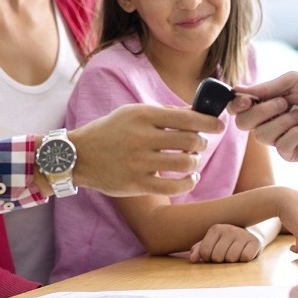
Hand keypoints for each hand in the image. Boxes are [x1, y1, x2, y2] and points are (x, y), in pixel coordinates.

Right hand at [68, 104, 221, 196]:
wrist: (78, 156)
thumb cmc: (110, 131)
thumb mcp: (132, 113)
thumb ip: (163, 113)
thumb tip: (196, 111)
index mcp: (142, 115)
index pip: (186, 116)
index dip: (208, 121)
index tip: (219, 126)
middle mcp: (141, 138)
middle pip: (190, 140)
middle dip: (202, 142)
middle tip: (200, 144)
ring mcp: (139, 163)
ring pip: (185, 164)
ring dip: (196, 162)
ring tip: (193, 161)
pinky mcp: (136, 184)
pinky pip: (174, 186)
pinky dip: (188, 182)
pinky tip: (190, 178)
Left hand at [188, 224, 264, 262]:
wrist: (249, 236)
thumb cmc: (226, 242)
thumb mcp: (211, 243)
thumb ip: (199, 250)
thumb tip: (192, 259)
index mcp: (215, 229)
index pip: (204, 252)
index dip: (207, 258)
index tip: (213, 254)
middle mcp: (229, 229)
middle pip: (217, 257)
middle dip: (220, 260)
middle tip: (226, 254)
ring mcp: (242, 235)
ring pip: (231, 258)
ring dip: (232, 260)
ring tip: (235, 253)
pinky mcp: (255, 242)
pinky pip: (245, 257)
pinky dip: (244, 259)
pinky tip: (244, 253)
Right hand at [229, 72, 297, 161]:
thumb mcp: (293, 81)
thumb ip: (265, 87)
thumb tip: (237, 90)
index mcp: (267, 102)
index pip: (239, 108)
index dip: (237, 105)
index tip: (247, 100)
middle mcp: (270, 121)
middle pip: (244, 124)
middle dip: (262, 112)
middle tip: (285, 103)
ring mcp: (280, 138)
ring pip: (262, 136)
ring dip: (283, 122)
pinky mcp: (292, 153)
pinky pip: (280, 148)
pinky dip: (293, 135)